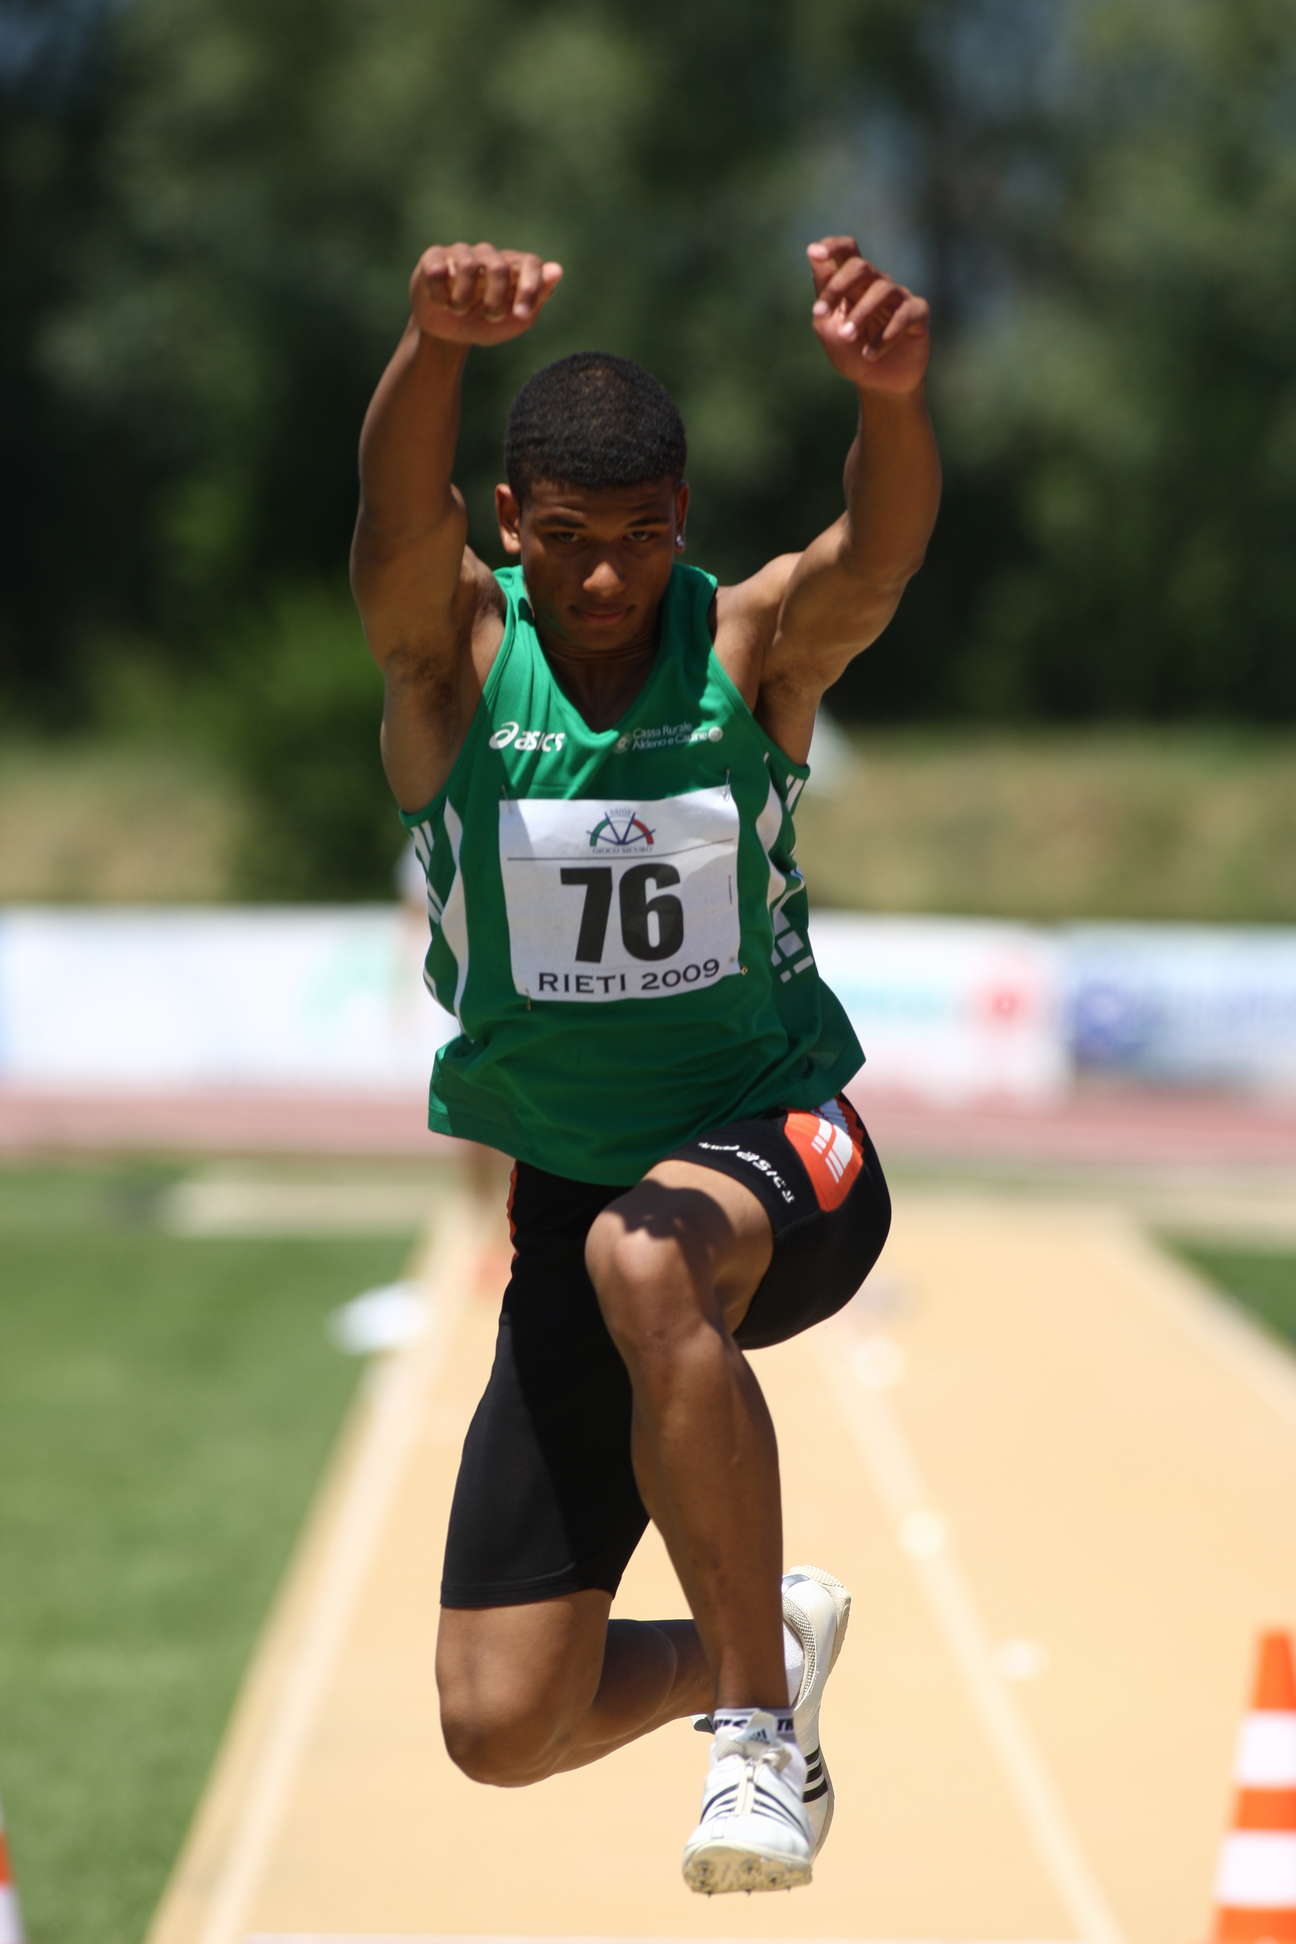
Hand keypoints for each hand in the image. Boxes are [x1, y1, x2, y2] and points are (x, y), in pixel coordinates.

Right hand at [410, 243, 563, 346]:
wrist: (448, 334)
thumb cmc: (486, 324)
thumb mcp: (515, 320)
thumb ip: (537, 298)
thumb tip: (557, 269)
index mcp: (512, 268)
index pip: (530, 263)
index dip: (529, 287)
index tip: (521, 316)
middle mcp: (488, 255)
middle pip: (498, 266)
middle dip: (495, 300)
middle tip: (489, 317)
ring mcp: (460, 253)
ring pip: (467, 266)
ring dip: (464, 299)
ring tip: (459, 310)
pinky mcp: (433, 258)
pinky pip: (437, 271)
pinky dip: (440, 295)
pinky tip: (440, 302)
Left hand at [806, 238, 929, 393]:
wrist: (878, 384)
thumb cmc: (851, 353)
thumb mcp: (829, 330)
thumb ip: (823, 297)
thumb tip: (813, 253)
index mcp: (853, 284)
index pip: (847, 251)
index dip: (833, 246)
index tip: (815, 252)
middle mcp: (877, 284)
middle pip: (861, 266)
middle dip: (838, 286)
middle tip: (821, 313)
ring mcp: (899, 297)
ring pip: (882, 289)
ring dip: (860, 314)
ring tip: (846, 338)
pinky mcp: (918, 313)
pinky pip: (904, 315)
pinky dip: (885, 336)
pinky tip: (869, 355)